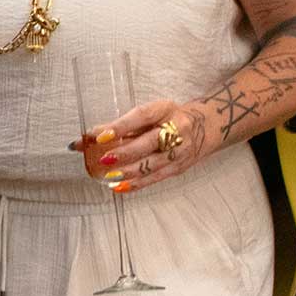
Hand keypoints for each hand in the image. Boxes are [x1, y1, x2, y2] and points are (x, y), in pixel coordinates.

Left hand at [71, 100, 210, 193]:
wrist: (207, 126)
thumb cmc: (168, 118)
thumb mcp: (150, 113)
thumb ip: (120, 125)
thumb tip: (87, 138)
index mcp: (165, 110)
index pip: (141, 116)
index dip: (120, 126)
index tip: (100, 136)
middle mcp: (176, 129)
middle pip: (150, 142)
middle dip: (125, 152)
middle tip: (104, 160)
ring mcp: (180, 150)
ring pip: (153, 163)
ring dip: (129, 171)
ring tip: (109, 176)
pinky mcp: (180, 167)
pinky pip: (157, 177)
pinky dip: (137, 183)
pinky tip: (120, 186)